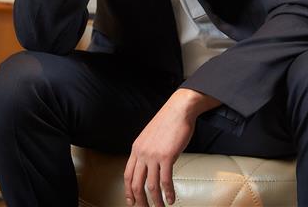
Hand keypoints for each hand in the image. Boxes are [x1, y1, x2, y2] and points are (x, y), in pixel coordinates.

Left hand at [124, 89, 220, 206]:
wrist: (179, 109)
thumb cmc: (168, 121)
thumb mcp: (150, 135)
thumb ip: (147, 150)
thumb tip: (148, 165)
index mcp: (136, 147)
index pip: (128, 175)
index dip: (128, 191)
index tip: (131, 202)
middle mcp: (142, 153)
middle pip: (136, 184)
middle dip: (139, 201)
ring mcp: (153, 155)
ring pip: (150, 186)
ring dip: (155, 201)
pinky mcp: (167, 156)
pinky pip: (165, 181)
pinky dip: (167, 193)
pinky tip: (171, 199)